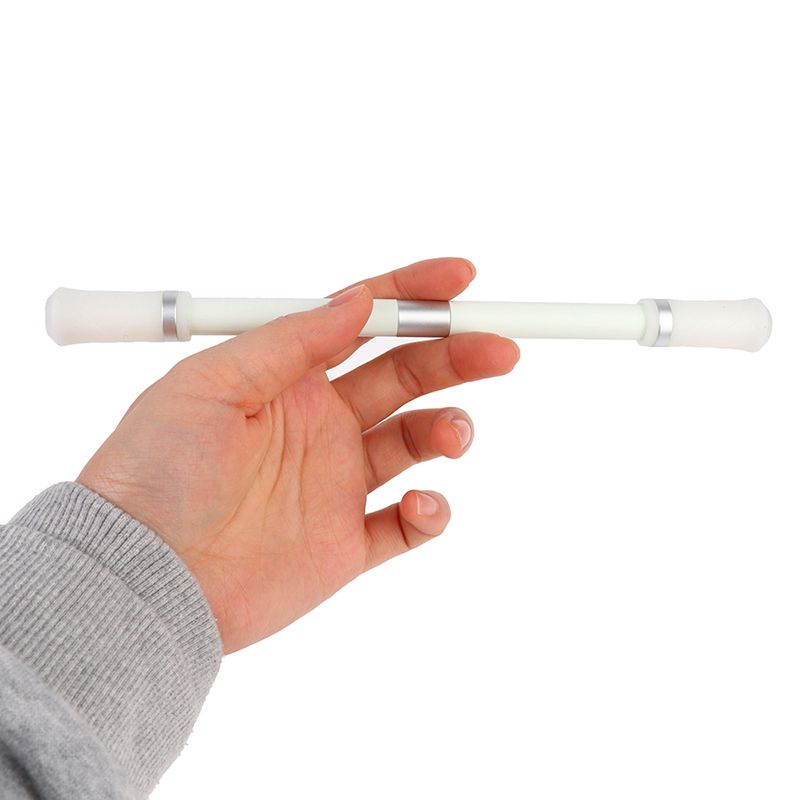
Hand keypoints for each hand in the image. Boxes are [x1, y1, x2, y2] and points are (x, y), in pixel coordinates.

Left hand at [78, 258, 519, 652]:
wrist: (141, 576)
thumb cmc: (156, 471)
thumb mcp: (211, 383)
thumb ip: (288, 341)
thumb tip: (357, 300)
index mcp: (288, 378)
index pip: (364, 325)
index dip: (415, 298)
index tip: (463, 280)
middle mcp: (320, 423)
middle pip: (405, 376)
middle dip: (456, 355)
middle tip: (499, 349)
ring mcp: (337, 483)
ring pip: (416, 442)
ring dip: (448, 428)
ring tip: (451, 434)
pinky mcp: (346, 543)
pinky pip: (407, 525)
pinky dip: (431, 512)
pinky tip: (420, 504)